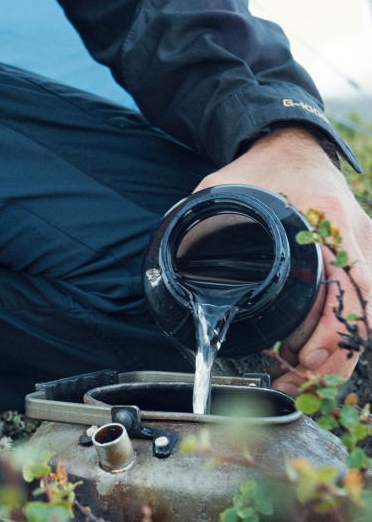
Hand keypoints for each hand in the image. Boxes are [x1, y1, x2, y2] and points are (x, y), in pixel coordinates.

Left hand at [193, 127, 371, 393]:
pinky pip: (359, 303)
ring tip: (299, 373)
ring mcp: (362, 247)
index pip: (351, 287)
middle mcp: (355, 237)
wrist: (293, 142)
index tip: (307, 357)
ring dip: (338, 350)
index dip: (333, 330)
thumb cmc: (261, 165)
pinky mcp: (358, 257)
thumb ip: (200, 219)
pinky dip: (337, 331)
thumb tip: (170, 255)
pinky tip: (309, 350)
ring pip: (366, 314)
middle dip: (336, 357)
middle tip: (298, 379)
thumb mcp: (224, 187)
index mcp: (327, 220)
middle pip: (365, 313)